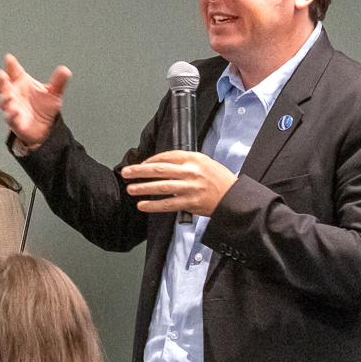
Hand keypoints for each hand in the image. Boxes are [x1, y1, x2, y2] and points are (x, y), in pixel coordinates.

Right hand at [0, 53, 71, 151]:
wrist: (45, 128)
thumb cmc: (45, 107)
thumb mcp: (55, 93)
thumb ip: (59, 81)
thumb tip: (65, 70)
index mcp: (22, 83)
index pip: (14, 72)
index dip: (11, 65)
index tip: (9, 58)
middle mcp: (14, 94)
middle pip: (3, 86)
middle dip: (1, 80)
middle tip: (2, 74)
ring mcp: (12, 108)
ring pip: (3, 102)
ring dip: (4, 98)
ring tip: (9, 96)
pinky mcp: (15, 122)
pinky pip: (10, 118)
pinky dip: (11, 115)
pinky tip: (14, 111)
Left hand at [121, 152, 236, 216]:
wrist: (233, 197)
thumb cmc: (219, 180)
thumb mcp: (205, 163)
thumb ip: (185, 162)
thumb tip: (162, 164)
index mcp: (194, 159)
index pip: (166, 156)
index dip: (150, 160)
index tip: (140, 164)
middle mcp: (191, 171)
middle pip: (160, 169)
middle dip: (140, 171)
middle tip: (127, 172)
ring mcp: (190, 187)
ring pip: (161, 186)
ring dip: (143, 188)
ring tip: (131, 189)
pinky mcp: (190, 202)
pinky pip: (168, 204)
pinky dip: (153, 205)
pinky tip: (143, 205)